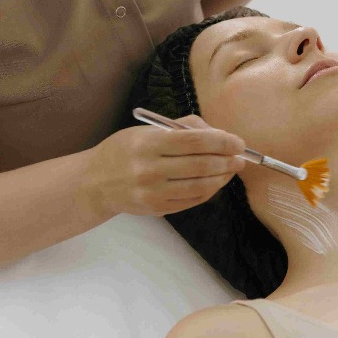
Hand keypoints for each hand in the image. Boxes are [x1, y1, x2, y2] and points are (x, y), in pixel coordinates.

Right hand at [85, 115, 247, 218]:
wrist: (96, 182)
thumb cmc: (125, 150)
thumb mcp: (147, 131)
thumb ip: (182, 128)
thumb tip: (218, 134)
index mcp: (148, 144)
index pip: (194, 141)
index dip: (221, 142)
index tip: (237, 142)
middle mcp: (150, 169)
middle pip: (200, 165)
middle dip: (227, 161)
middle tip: (240, 157)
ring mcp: (153, 192)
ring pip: (199, 186)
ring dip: (222, 178)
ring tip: (231, 170)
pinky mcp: (157, 208)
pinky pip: (191, 201)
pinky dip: (209, 191)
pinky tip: (215, 182)